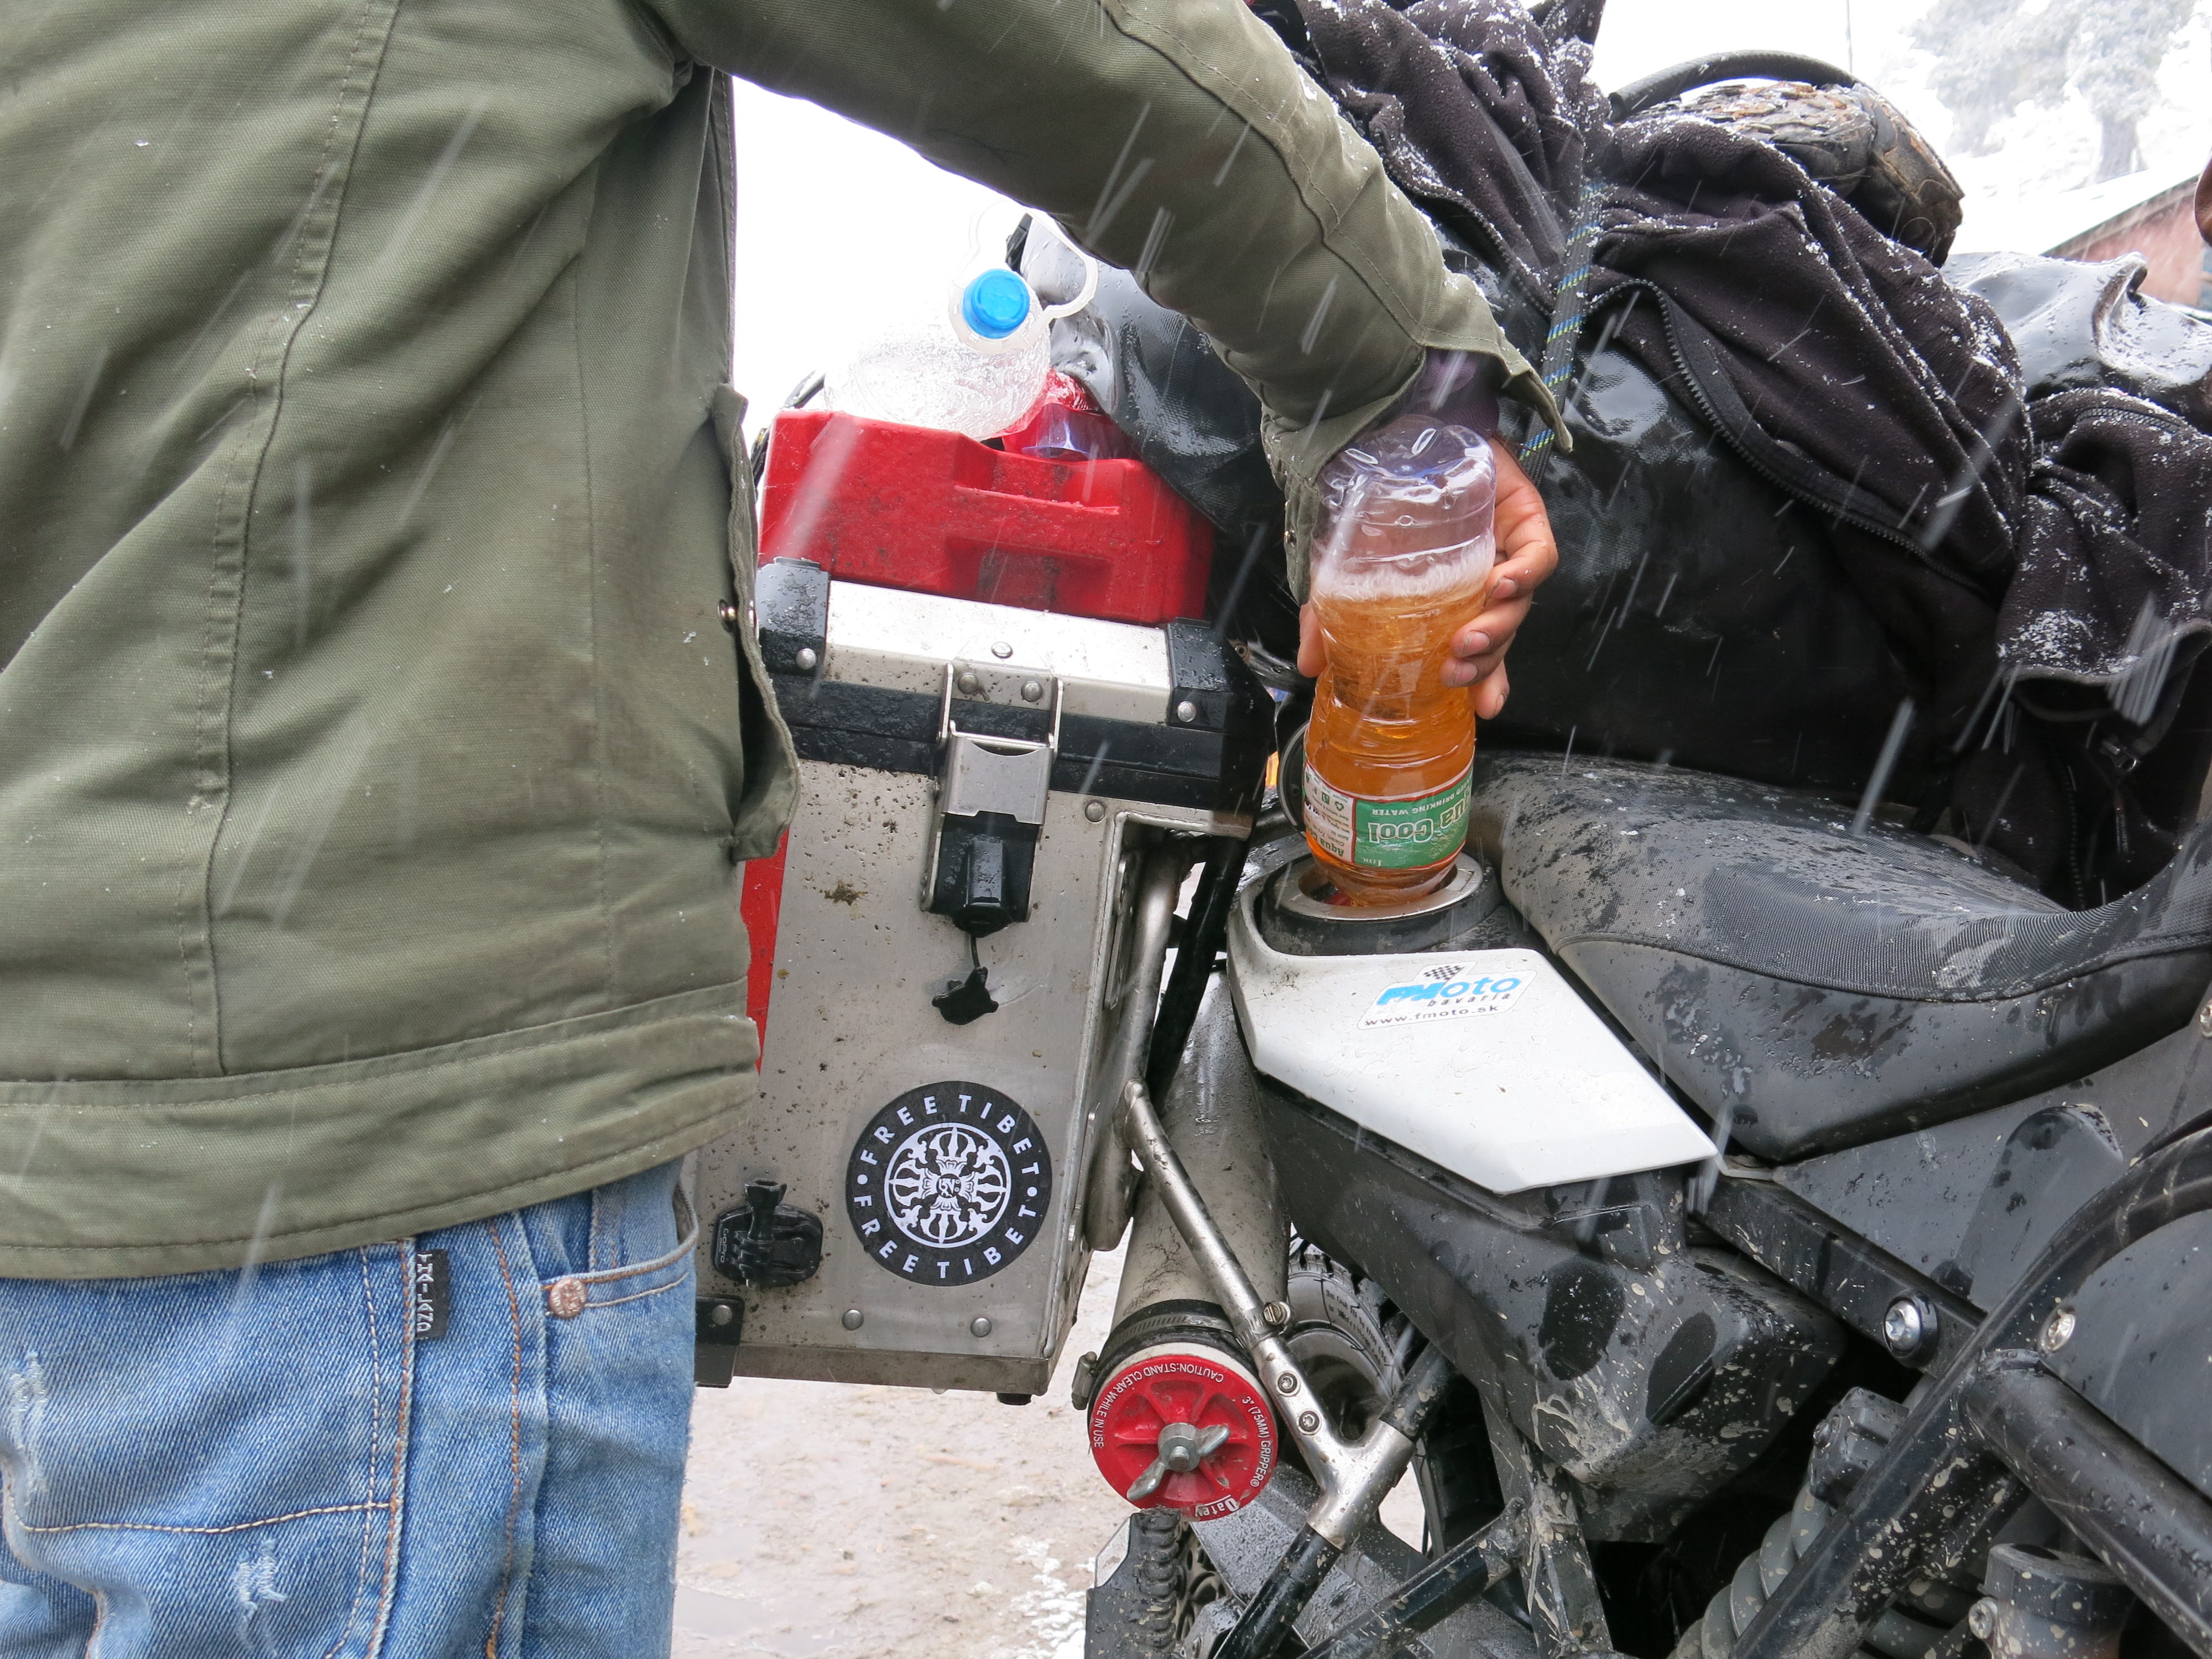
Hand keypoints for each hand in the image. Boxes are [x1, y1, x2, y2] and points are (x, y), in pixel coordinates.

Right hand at [1297, 438, 1558, 720]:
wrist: (1388, 435)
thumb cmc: (1373, 506)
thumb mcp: (1343, 567)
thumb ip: (1329, 616)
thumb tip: (1308, 667)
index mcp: (1456, 600)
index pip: (1482, 648)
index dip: (1487, 680)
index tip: (1481, 708)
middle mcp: (1487, 580)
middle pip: (1503, 631)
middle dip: (1485, 659)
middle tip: (1455, 669)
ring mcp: (1509, 549)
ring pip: (1522, 603)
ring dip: (1500, 627)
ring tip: (1469, 637)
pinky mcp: (1525, 518)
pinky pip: (1539, 556)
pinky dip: (1526, 576)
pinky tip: (1501, 586)